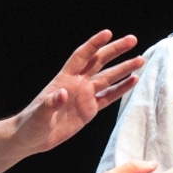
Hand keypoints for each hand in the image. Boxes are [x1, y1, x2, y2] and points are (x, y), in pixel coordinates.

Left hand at [12, 30, 142, 154]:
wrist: (32, 138)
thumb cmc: (31, 124)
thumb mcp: (39, 114)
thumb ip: (50, 103)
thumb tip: (62, 93)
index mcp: (65, 79)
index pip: (82, 56)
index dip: (94, 44)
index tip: (108, 33)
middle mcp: (77, 83)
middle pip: (100, 61)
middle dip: (116, 50)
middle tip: (133, 40)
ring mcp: (85, 96)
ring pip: (108, 78)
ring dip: (124, 69)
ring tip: (141, 60)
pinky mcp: (89, 110)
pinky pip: (109, 97)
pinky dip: (121, 89)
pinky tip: (133, 81)